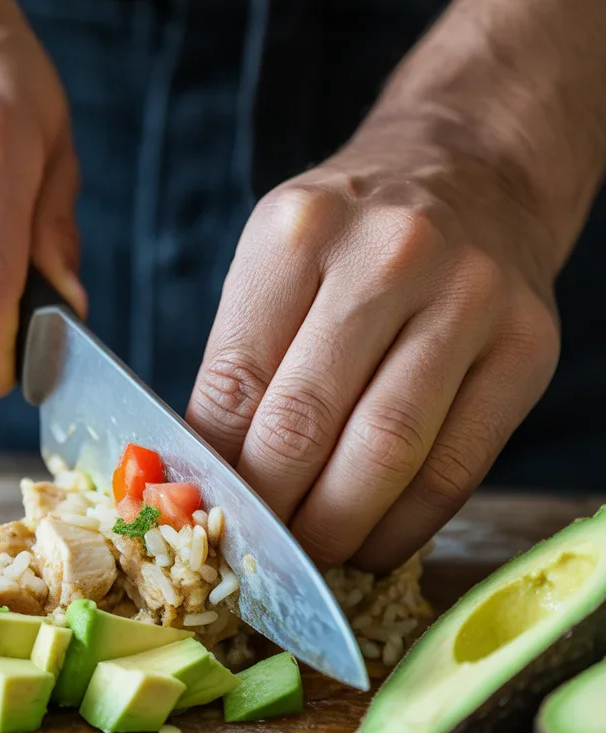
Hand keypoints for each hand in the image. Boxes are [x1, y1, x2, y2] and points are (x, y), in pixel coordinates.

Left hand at [188, 120, 560, 572]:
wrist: (473, 175)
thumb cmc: (355, 232)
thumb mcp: (277, 259)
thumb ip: (243, 359)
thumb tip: (205, 475)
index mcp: (300, 232)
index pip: (236, 381)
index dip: (215, 468)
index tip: (205, 515)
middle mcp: (388, 255)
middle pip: (305, 423)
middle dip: (271, 510)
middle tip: (253, 554)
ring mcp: (468, 299)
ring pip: (386, 453)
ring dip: (335, 529)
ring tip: (308, 557)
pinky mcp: (527, 347)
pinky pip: (456, 468)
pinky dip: (405, 526)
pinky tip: (373, 542)